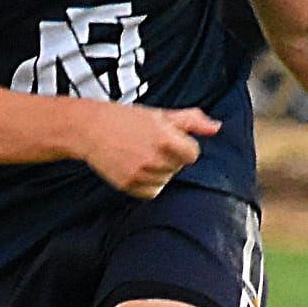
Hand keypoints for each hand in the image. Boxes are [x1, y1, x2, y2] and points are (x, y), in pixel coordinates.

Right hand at [82, 105, 220, 197]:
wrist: (90, 129)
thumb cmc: (126, 119)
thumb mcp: (161, 114)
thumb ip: (192, 121)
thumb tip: (217, 128)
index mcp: (166, 138)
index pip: (192, 154)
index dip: (181, 146)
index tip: (165, 139)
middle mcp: (155, 158)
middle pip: (178, 168)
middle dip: (169, 157)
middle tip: (148, 145)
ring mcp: (141, 174)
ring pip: (166, 181)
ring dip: (159, 171)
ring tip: (140, 156)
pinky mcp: (128, 185)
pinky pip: (151, 192)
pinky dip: (148, 183)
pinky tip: (136, 168)